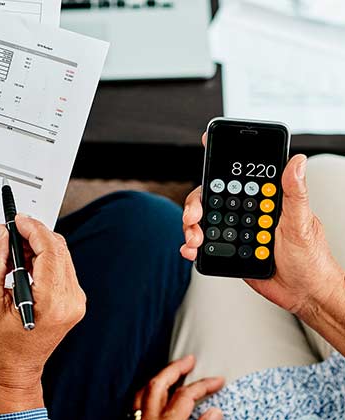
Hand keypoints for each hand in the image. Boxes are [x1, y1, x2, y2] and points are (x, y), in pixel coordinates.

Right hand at [0, 214, 85, 415]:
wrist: (14, 370)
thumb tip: (1, 235)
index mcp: (53, 302)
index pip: (51, 250)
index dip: (34, 229)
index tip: (19, 220)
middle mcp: (71, 300)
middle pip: (59, 249)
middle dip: (35, 236)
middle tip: (12, 233)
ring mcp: (75, 301)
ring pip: (61, 256)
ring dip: (39, 247)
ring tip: (14, 254)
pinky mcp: (73, 300)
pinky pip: (62, 267)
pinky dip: (44, 259)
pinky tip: (26, 266)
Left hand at [133, 355, 223, 419]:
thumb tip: (215, 411)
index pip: (186, 395)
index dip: (204, 386)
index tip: (218, 381)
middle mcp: (149, 418)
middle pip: (159, 384)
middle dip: (175, 368)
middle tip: (189, 360)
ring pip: (142, 391)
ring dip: (157, 378)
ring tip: (169, 371)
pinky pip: (133, 404)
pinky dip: (144, 394)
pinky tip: (150, 396)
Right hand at [181, 133, 344, 316]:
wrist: (303, 293)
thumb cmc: (310, 258)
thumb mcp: (302, 223)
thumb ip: (295, 194)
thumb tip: (296, 162)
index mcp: (264, 202)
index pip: (239, 177)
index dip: (221, 160)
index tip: (208, 145)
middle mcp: (246, 213)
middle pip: (212, 198)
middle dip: (197, 204)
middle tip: (195, 216)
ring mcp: (235, 232)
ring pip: (204, 221)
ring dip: (192, 227)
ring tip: (195, 239)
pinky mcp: (228, 251)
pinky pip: (205, 244)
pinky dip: (193, 246)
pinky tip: (192, 250)